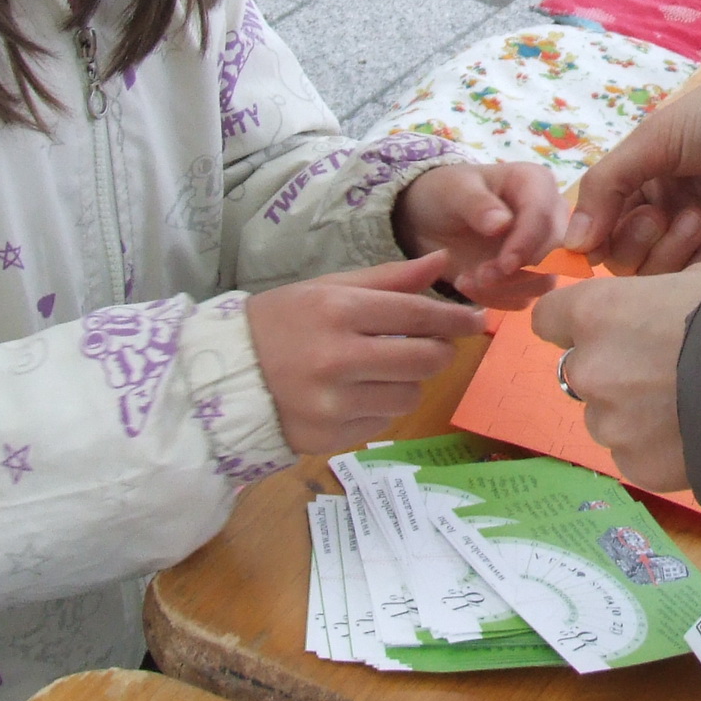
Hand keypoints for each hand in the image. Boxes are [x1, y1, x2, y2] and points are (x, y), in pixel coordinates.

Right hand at [245, 252, 485, 456]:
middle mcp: (338, 358)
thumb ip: (388, 279)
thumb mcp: (327, 288)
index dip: (455, 318)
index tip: (476, 319)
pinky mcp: (329, 438)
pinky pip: (381, 424)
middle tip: (433, 346)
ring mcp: (333, 403)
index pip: (418, 314)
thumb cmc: (281, 323)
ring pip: (408, 396)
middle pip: (425, 360)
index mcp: (338, 311)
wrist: (225, 375)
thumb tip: (441, 262)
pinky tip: (354, 395)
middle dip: (439, 351)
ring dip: (406, 382)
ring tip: (379, 370)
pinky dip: (378, 409)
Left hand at [395, 161, 568, 306]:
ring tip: (468, 281)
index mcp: (536, 184)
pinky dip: (497, 299)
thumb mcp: (455, 190)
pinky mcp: (528, 275)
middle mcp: (549, 216)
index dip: (527, 242)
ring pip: (545, 280)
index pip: (544, 215)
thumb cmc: (448, 193)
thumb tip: (503, 224)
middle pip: (554, 253)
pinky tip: (469, 286)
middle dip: (518, 272)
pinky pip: (525, 296)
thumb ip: (477, 204)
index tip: (504, 265)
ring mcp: (541, 249)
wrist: (433, 218)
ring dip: (507, 289)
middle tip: (479, 277)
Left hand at [531, 263, 700, 493]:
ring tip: (690, 408)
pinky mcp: (637, 466)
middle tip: (665, 373)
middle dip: (613, 373)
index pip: (549, 319)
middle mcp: (590, 368)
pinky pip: (636, 456)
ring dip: (635, 415)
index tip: (602, 330)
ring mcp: (611, 423)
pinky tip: (698, 436)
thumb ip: (652, 303)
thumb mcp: (695, 282)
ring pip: (609, 419)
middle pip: (581, 373)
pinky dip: (658, 450)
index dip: (576, 325)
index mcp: (597, 312)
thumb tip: (652, 314)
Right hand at [561, 73, 700, 274]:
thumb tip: (572, 245)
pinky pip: (698, 286)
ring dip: (673, 250)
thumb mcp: (651, 141)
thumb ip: (604, 187)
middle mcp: (670, 216)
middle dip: (640, 240)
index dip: (602, 235)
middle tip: (666, 214)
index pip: (605, 230)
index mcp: (646, 186)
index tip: (607, 229)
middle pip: (628, 262)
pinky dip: (700, 267)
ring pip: (661, 280)